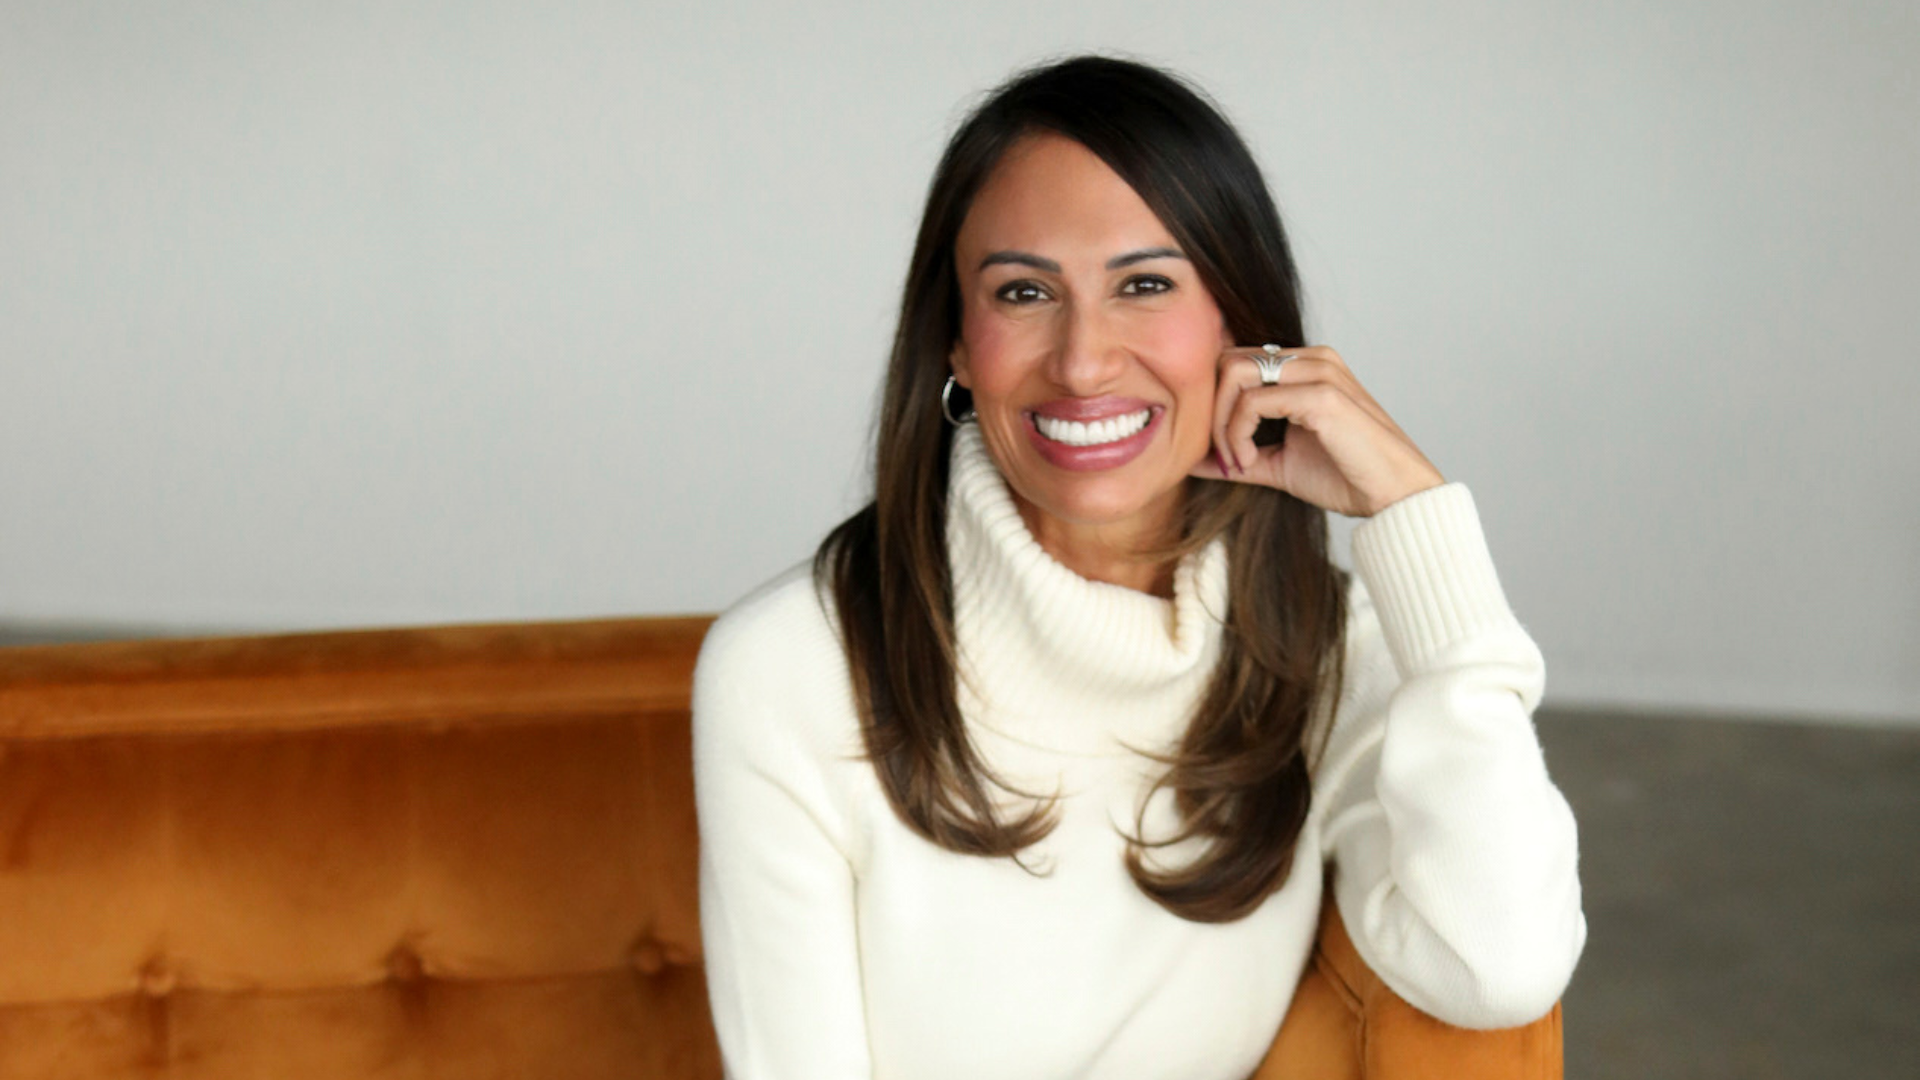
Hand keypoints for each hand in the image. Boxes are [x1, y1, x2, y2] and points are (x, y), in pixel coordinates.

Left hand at [1189, 344, 1445, 516]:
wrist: (1396, 497)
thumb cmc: (1346, 477)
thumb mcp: (1278, 463)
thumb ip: (1237, 454)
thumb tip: (1188, 459)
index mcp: (1304, 366)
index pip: (1234, 363)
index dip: (1215, 406)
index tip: (1223, 454)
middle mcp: (1312, 358)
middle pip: (1226, 361)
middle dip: (1212, 411)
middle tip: (1224, 458)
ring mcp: (1319, 371)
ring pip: (1233, 373)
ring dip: (1222, 424)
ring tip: (1238, 462)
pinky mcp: (1322, 394)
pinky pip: (1253, 401)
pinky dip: (1238, 434)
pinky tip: (1249, 462)